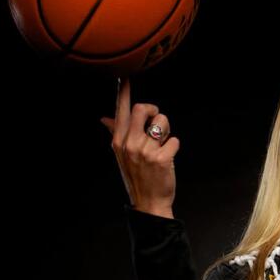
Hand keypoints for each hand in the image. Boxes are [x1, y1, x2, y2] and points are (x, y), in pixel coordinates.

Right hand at [101, 76, 178, 217]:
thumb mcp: (121, 155)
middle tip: (156, 123)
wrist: (149, 201)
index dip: (123, 93)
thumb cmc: (137, 175)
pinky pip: (175, 140)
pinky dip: (175, 147)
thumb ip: (115, 133)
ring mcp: (145, 151)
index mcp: (119, 141)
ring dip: (167, 130)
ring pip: (162, 122)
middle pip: (142, 108)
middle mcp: (129, 144)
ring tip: (162, 145)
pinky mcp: (162, 158)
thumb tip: (105, 118)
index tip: (124, 77)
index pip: (120, 111)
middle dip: (153, 111)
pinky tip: (168, 158)